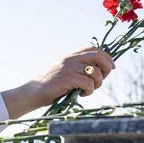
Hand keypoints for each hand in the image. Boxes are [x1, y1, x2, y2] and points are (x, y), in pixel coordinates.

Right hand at [1, 47, 115, 118]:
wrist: (32, 93)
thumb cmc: (51, 87)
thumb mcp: (65, 72)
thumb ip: (79, 68)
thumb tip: (101, 71)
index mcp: (71, 56)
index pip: (94, 49)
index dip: (106, 57)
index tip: (111, 67)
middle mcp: (71, 59)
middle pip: (99, 56)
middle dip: (107, 68)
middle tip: (103, 79)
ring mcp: (68, 68)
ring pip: (96, 72)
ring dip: (97, 84)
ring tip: (88, 90)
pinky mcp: (67, 79)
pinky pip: (88, 83)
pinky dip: (89, 91)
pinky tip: (81, 94)